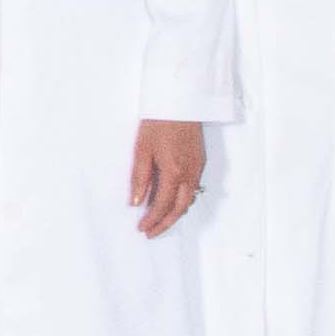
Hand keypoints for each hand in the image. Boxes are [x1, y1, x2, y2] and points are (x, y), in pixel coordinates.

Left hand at [129, 118, 206, 239]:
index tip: (142, 228)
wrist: (181, 103)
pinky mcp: (200, 162)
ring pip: (189, 200)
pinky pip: (193, 188)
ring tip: (160, 221)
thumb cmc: (158, 123)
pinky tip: (172, 202)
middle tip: (151, 232)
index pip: (162, 205)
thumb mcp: (142, 150)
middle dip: (165, 223)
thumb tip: (135, 202)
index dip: (152, 219)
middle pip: (179, 208)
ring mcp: (197, 168)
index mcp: (174, 172)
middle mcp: (189, 174)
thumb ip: (139, 178)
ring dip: (175, 214)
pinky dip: (182, 201)